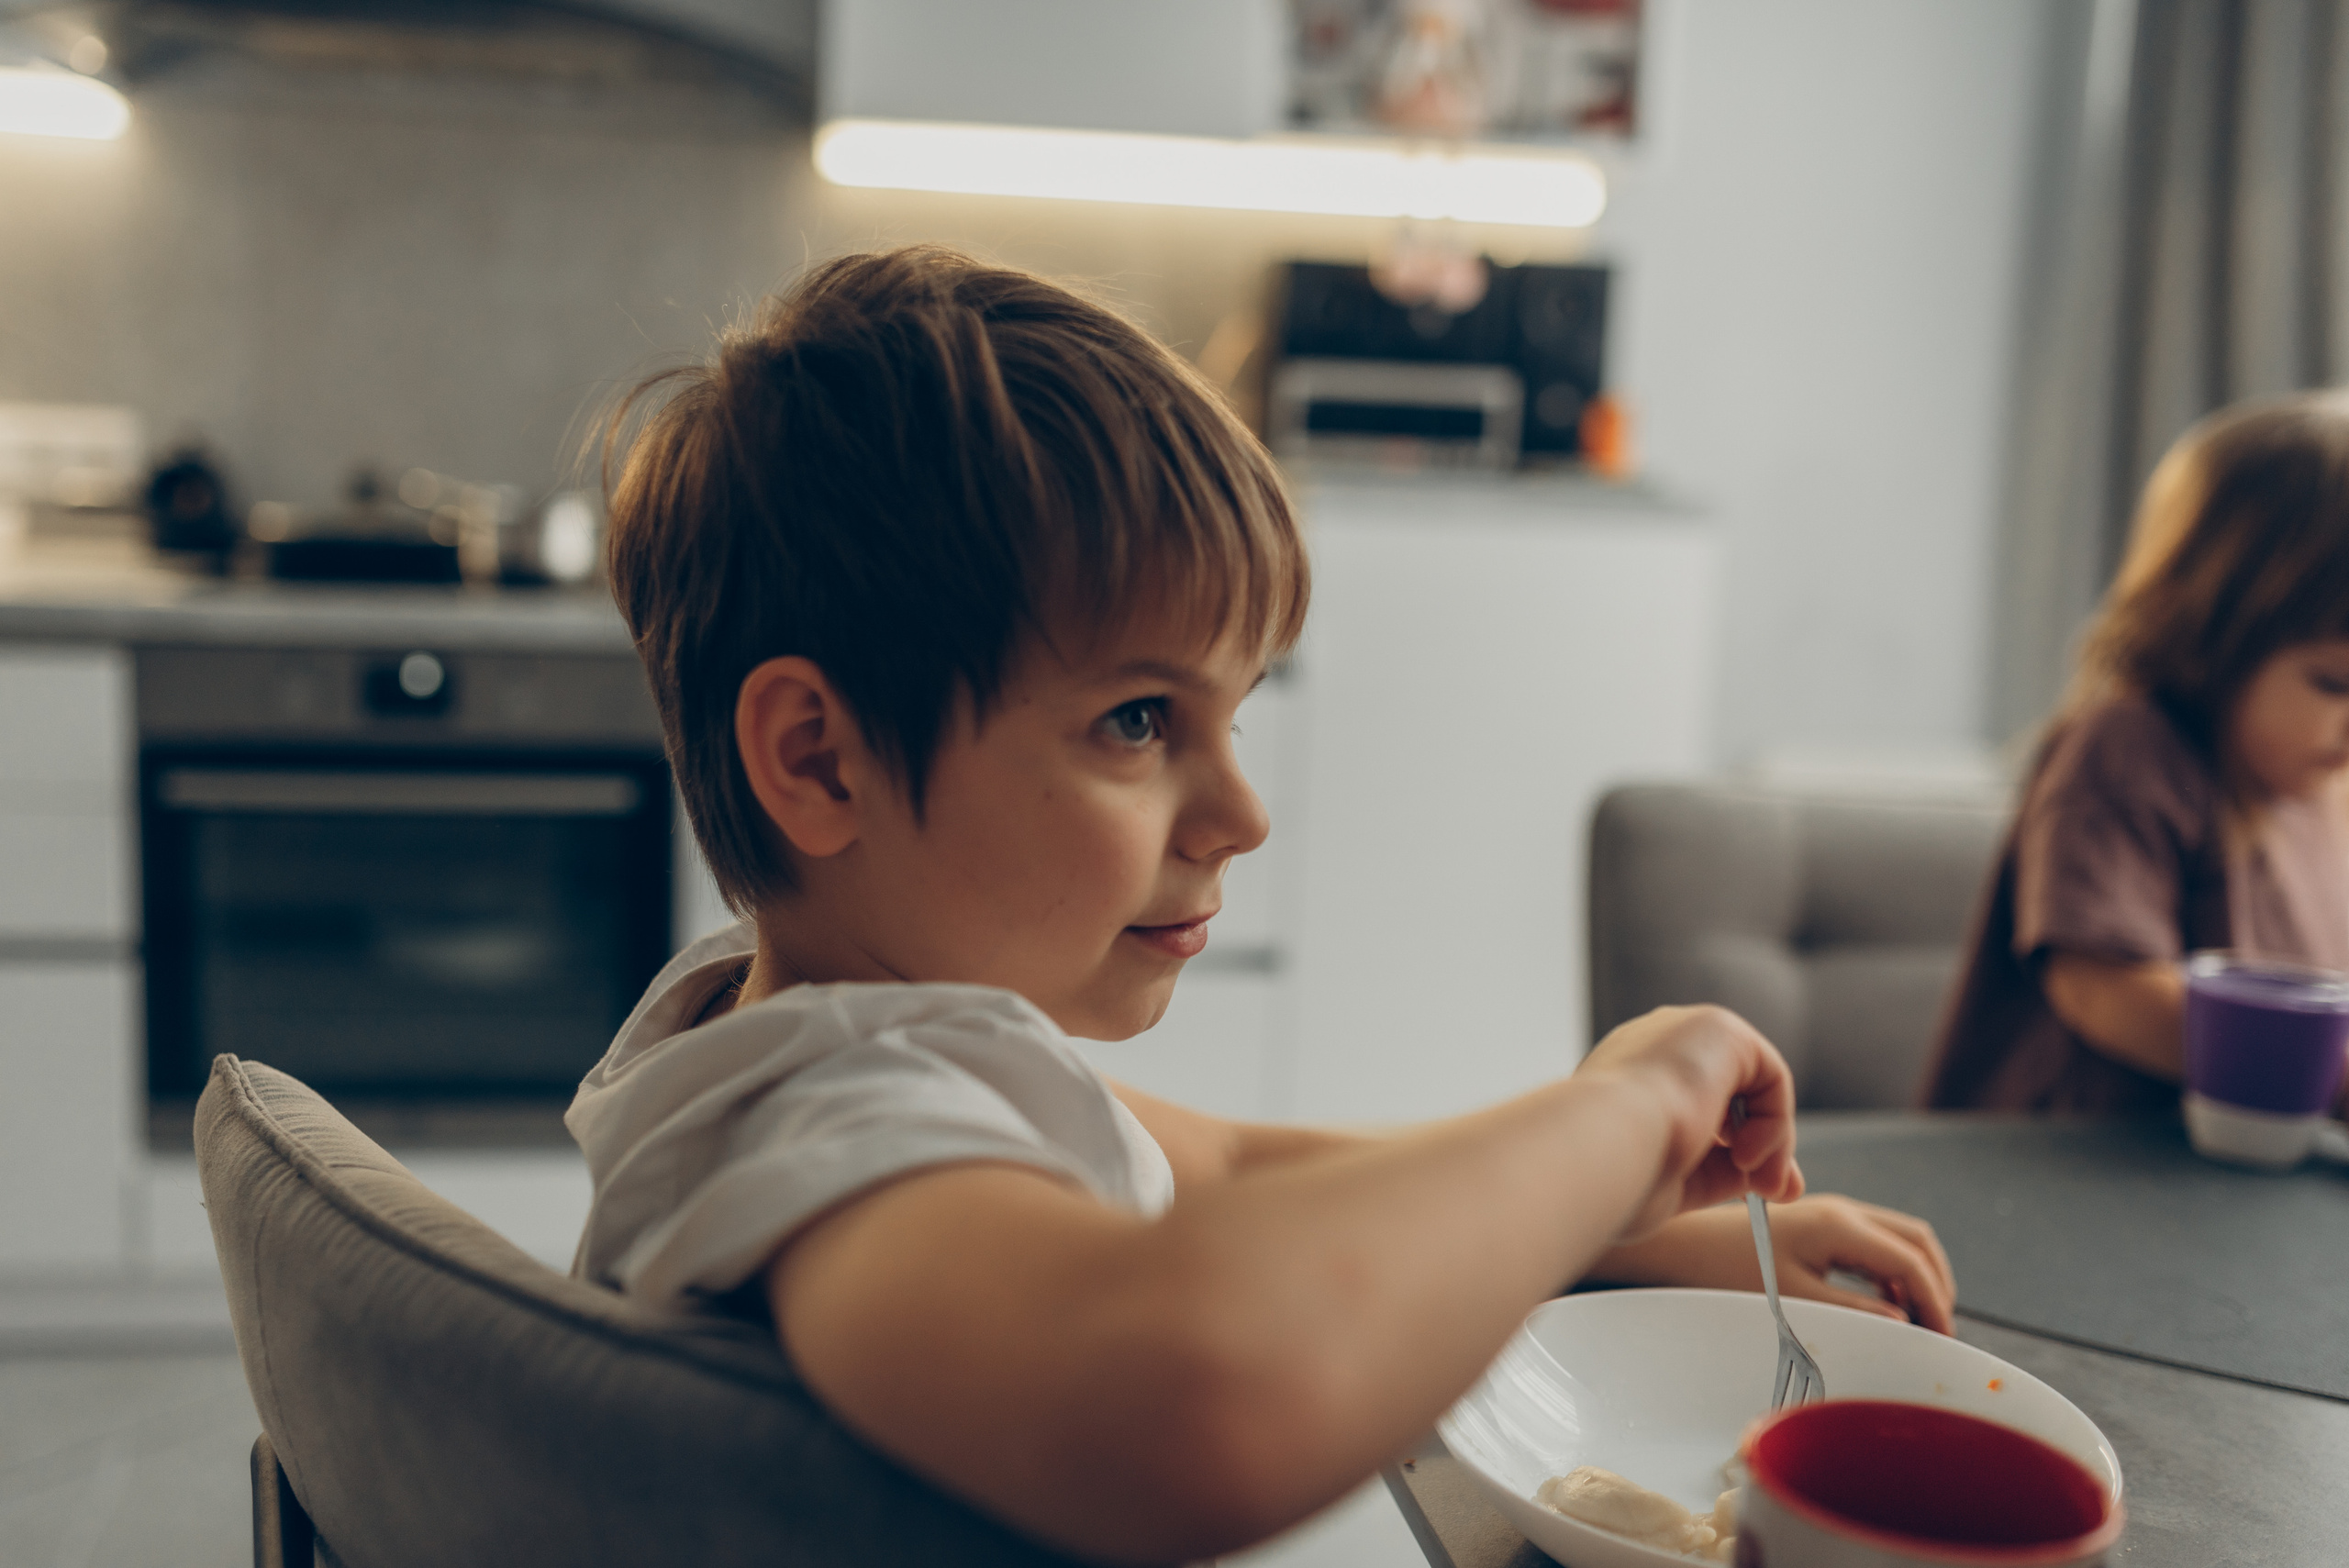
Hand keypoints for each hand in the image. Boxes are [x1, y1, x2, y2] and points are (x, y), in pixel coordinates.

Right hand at [1574, 1005, 1802, 1239]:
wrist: (1600, 1149)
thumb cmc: (1620, 1176)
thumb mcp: (1676, 1182)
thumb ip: (1721, 1173)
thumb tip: (1772, 1180)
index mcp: (1623, 1080)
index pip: (1694, 1106)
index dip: (1730, 1151)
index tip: (1753, 1195)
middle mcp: (1652, 1048)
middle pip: (1728, 1094)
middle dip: (1761, 1146)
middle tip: (1774, 1192)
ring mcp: (1682, 1032)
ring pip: (1752, 1088)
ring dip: (1770, 1141)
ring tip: (1759, 1183)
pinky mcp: (1719, 1028)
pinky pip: (1770, 1077)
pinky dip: (1774, 1123)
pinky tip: (1749, 1155)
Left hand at [1597, 1196, 1957, 1333]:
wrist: (1681, 1246)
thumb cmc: (1728, 1271)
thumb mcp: (1794, 1299)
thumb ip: (1854, 1311)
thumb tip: (1904, 1323)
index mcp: (1840, 1225)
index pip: (1911, 1260)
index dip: (1935, 1302)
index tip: (1940, 1339)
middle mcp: (1842, 1211)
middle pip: (1915, 1239)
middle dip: (1936, 1283)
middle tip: (1937, 1329)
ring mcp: (1830, 1215)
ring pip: (1897, 1238)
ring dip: (1915, 1276)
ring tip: (1914, 1322)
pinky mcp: (1817, 1225)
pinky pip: (1872, 1242)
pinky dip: (1890, 1272)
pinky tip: (1882, 1304)